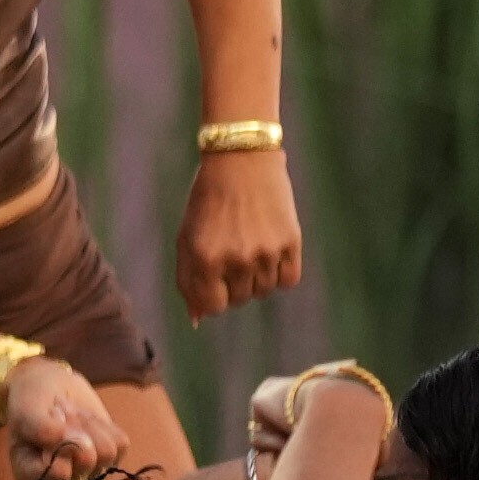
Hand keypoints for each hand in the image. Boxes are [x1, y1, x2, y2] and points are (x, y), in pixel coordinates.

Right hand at [0, 354, 130, 479]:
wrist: (50, 387)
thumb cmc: (31, 401)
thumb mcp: (26, 410)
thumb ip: (42, 429)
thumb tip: (82, 445)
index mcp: (30, 477)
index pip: (59, 473)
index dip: (61, 443)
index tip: (51, 417)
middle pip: (87, 461)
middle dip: (75, 428)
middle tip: (59, 413)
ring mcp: (87, 474)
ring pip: (106, 452)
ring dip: (89, 425)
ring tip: (71, 417)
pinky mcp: (109, 461)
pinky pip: (120, 444)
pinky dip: (104, 425)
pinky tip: (85, 422)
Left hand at [180, 142, 305, 317]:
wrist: (242, 159)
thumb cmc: (209, 199)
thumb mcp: (188, 235)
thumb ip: (188, 278)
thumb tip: (197, 320)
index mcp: (203, 256)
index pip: (212, 307)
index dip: (212, 297)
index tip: (214, 280)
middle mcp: (234, 258)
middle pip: (239, 300)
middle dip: (233, 284)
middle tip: (232, 250)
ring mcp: (264, 252)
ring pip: (263, 291)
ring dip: (256, 277)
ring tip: (250, 243)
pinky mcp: (290, 243)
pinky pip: (288, 280)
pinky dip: (280, 271)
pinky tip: (270, 247)